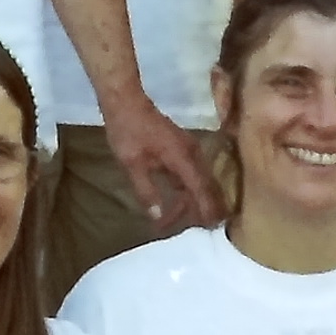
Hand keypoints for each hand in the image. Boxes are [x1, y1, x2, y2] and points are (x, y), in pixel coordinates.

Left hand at [100, 92, 220, 234]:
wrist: (126, 101)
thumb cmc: (128, 131)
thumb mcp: (133, 164)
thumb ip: (147, 191)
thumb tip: (158, 215)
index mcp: (183, 158)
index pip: (201, 190)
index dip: (206, 211)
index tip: (209, 230)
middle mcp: (193, 154)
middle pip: (205, 188)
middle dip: (201, 210)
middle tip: (193, 233)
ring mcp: (189, 150)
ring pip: (198, 182)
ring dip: (191, 201)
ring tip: (176, 222)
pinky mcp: (182, 149)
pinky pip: (191, 174)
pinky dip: (186, 190)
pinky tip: (175, 202)